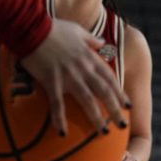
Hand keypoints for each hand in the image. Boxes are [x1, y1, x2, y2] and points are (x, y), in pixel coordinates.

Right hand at [19, 18, 128, 135]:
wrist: (32, 27)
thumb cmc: (54, 28)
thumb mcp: (78, 31)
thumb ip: (92, 40)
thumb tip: (102, 43)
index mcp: (90, 57)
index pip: (110, 78)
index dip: (120, 93)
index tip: (128, 106)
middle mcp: (84, 68)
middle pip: (104, 92)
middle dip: (115, 109)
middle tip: (123, 125)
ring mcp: (68, 75)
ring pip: (87, 100)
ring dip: (96, 117)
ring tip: (104, 132)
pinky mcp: (51, 80)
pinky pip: (57, 103)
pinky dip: (60, 119)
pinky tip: (63, 133)